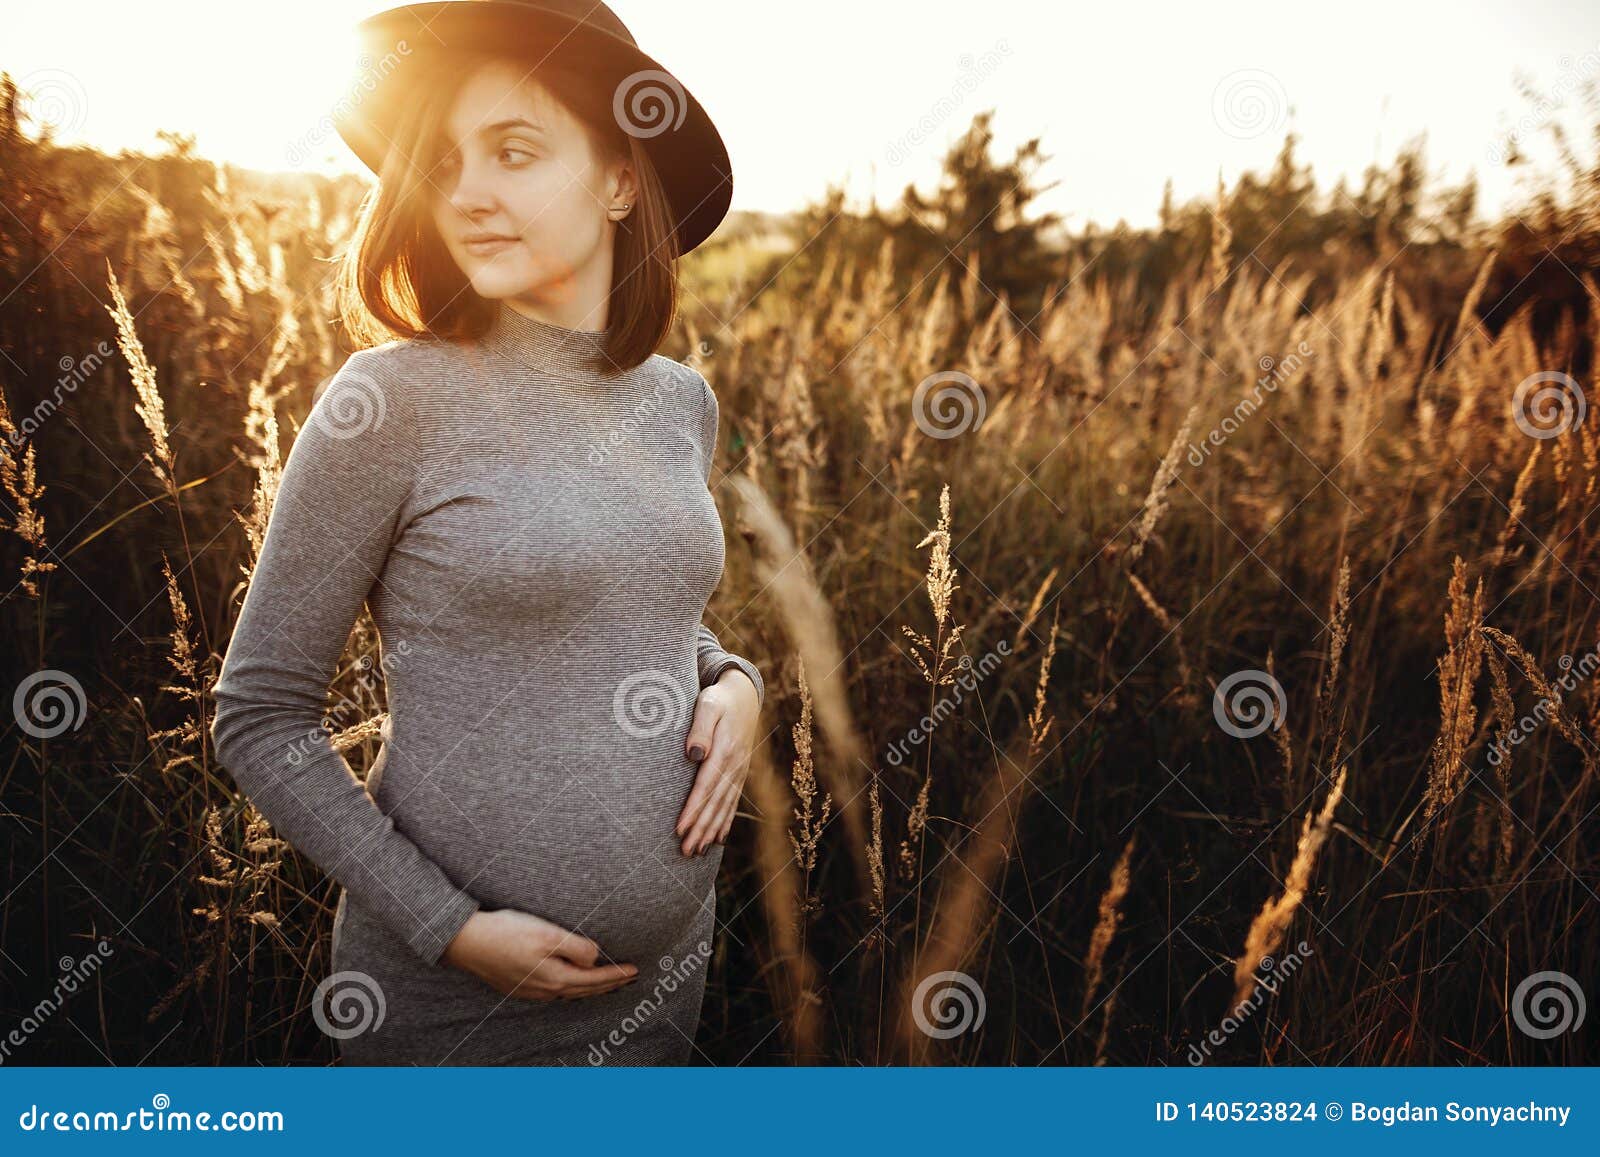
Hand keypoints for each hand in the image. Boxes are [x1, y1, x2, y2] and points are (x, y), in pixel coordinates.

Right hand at [441, 909, 637, 1000]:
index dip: (617, 975)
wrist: (467, 942)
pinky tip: (571, 983)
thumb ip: (576, 948)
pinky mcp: (520, 986)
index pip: (596, 979)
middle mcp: (546, 990)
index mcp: (556, 978)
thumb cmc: (507, 934)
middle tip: (629, 979)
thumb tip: (596, 960)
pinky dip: (572, 988)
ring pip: (571, 993)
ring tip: (606, 983)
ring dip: (591, 988)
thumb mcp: (547, 934)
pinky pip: (555, 992)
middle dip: (609, 985)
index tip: (635, 970)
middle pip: (586, 990)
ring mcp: (531, 991)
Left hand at [676, 667, 758, 855]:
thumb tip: (694, 754)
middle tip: (685, 851)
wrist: (743, 695)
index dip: (693, 809)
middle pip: (715, 803)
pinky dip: (725, 822)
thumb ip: (700, 728)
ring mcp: (739, 771)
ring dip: (710, 831)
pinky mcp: (739, 773)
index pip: (705, 786)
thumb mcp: (708, 704)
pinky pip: (732, 802)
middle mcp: (735, 765)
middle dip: (700, 828)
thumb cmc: (719, 698)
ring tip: (696, 852)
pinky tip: (717, 838)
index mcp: (725, 750)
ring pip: (724, 807)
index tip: (679, 828)